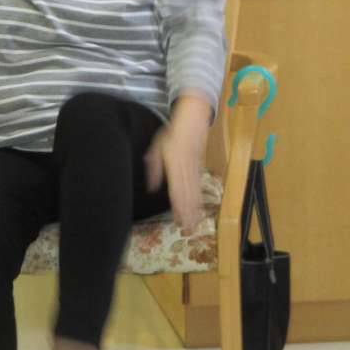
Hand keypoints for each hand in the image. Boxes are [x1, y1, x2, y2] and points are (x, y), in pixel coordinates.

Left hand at [145, 92, 211, 230]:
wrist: (192, 121)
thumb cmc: (171, 134)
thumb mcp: (157, 147)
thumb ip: (153, 167)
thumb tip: (151, 187)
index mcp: (174, 163)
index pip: (175, 187)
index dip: (177, 204)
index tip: (178, 218)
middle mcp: (185, 168)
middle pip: (187, 193)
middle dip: (187, 212)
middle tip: (187, 228)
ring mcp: (194, 169)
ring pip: (194, 191)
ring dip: (194, 209)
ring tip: (194, 223)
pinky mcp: (198, 168)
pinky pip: (198, 186)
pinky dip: (198, 199)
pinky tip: (198, 209)